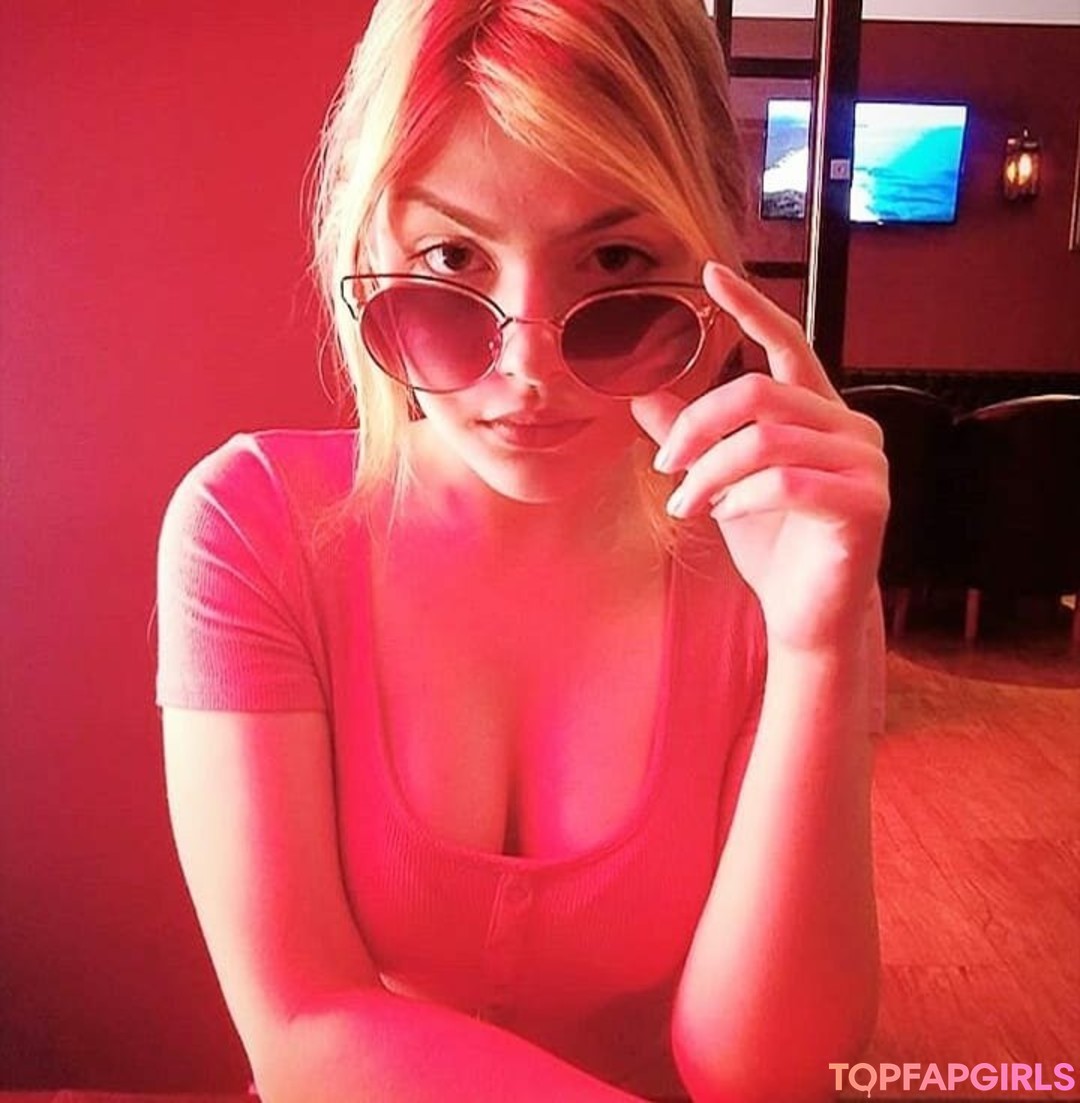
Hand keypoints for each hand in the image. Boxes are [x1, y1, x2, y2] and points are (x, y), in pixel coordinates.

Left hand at [632, 262, 888, 651]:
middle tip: (665, 466)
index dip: (752, 307)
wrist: (808, 614)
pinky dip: (743, 497)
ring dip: (711, 473)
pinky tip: (725, 515)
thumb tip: (643, 394)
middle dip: (697, 428)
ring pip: (766, 440)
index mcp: (818, 413)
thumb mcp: (722, 482)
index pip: (788, 344)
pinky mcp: (866, 503)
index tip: (713, 275)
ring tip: (688, 504)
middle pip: (759, 394)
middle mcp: (850, 427)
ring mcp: (866, 463)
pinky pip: (789, 483)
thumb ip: (693, 436)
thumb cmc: (772, 544)